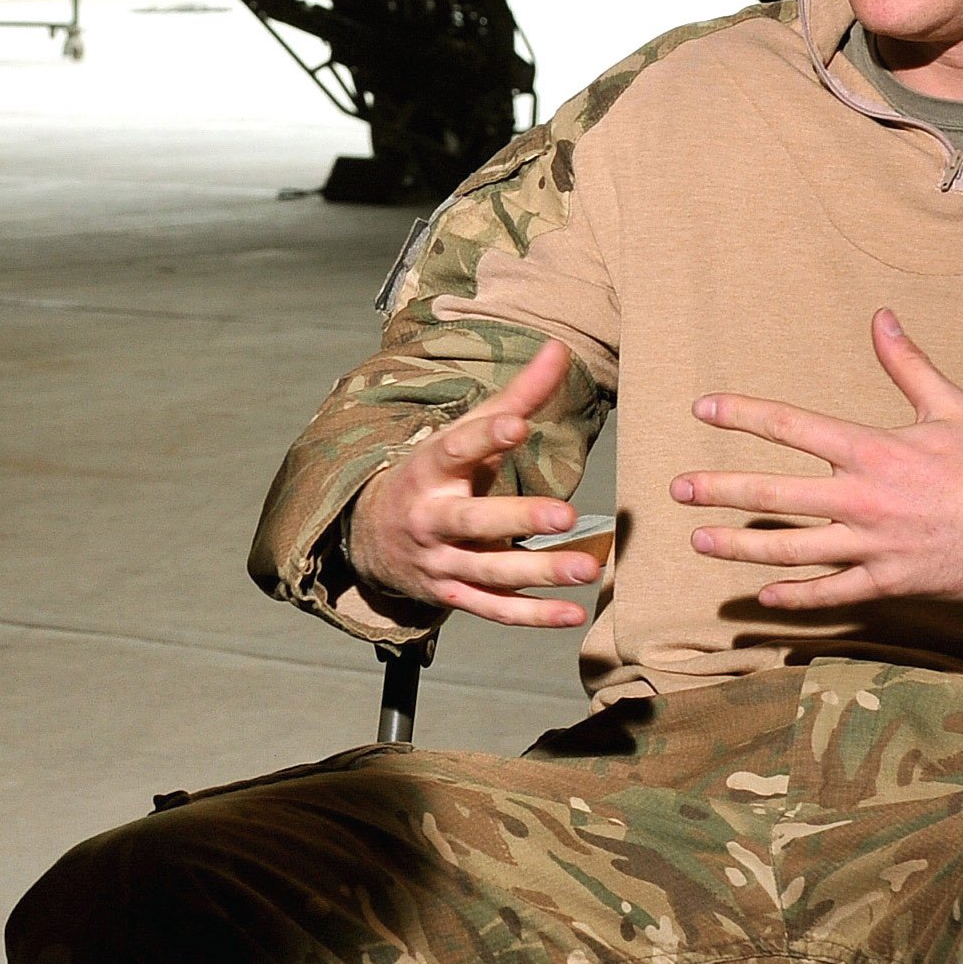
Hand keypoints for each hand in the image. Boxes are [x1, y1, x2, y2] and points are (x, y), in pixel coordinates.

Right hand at [346, 341, 605, 628]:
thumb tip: (559, 348)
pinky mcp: (451, 596)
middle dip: (517, 520)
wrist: (372, 535)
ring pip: (489, 572)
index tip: (517, 424)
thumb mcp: (464, 433)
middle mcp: (431, 517)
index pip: (457, 448)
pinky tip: (574, 613)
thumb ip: (516, 397)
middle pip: (473, 521)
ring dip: (540, 573)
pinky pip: (494, 610)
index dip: (486, 436)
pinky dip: (533, 616)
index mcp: (431, 468)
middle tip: (565, 516)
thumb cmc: (436, 474)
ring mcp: (439, 561)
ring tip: (589, 567)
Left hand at [678, 311, 962, 613]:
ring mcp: (871, 546)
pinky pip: (831, 593)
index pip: (791, 427)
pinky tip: (763, 596)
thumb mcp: (951, 405)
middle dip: (720, 491)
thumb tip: (881, 317)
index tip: (703, 408)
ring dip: (740, 547)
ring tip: (700, 543)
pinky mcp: (888, 583)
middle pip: (775, 494)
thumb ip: (907, 363)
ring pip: (791, 549)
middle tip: (677, 490)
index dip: (743, 414)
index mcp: (872, 450)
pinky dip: (796, 596)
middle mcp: (862, 499)